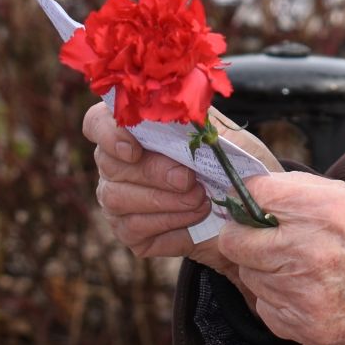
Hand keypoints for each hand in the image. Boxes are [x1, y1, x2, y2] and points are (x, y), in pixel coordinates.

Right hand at [81, 101, 277, 275]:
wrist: (247, 212)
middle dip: (153, 172)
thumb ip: (204, 124)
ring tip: (201, 199)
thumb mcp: (228, 139)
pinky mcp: (129, 232)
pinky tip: (196, 219)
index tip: (134, 149)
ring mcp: (118, 199)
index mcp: (136, 131)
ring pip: (118, 198)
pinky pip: (133, 228)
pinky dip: (170, 223)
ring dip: (166, 200)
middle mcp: (117, 164)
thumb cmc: (233, 166)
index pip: (97, 122)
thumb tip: (184, 111)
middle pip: (110, 163)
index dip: (108, 133)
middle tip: (189, 180)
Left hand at [214, 171, 344, 344]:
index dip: (254, 197)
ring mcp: (303, 295)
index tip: (259, 203)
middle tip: (265, 236)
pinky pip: (266, 308)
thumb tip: (271, 193)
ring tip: (300, 267)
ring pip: (247, 276)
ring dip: (264, 269)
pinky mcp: (304, 329)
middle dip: (246, 234)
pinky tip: (310, 294)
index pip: (256, 194)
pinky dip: (279, 300)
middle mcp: (309, 251)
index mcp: (330, 211)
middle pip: (236, 240)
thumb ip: (316, 195)